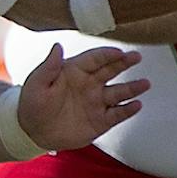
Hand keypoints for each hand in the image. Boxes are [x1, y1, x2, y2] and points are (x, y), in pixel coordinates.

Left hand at [14, 44, 149, 149]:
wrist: (31, 131)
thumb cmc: (32, 104)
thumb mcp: (36, 83)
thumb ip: (49, 66)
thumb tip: (57, 46)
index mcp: (75, 71)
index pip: (95, 59)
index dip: (107, 54)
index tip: (119, 52)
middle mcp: (89, 85)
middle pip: (111, 70)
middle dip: (125, 63)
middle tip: (137, 57)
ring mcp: (96, 103)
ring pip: (119, 92)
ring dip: (132, 88)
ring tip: (145, 84)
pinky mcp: (99, 121)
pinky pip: (117, 114)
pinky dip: (127, 110)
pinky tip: (137, 105)